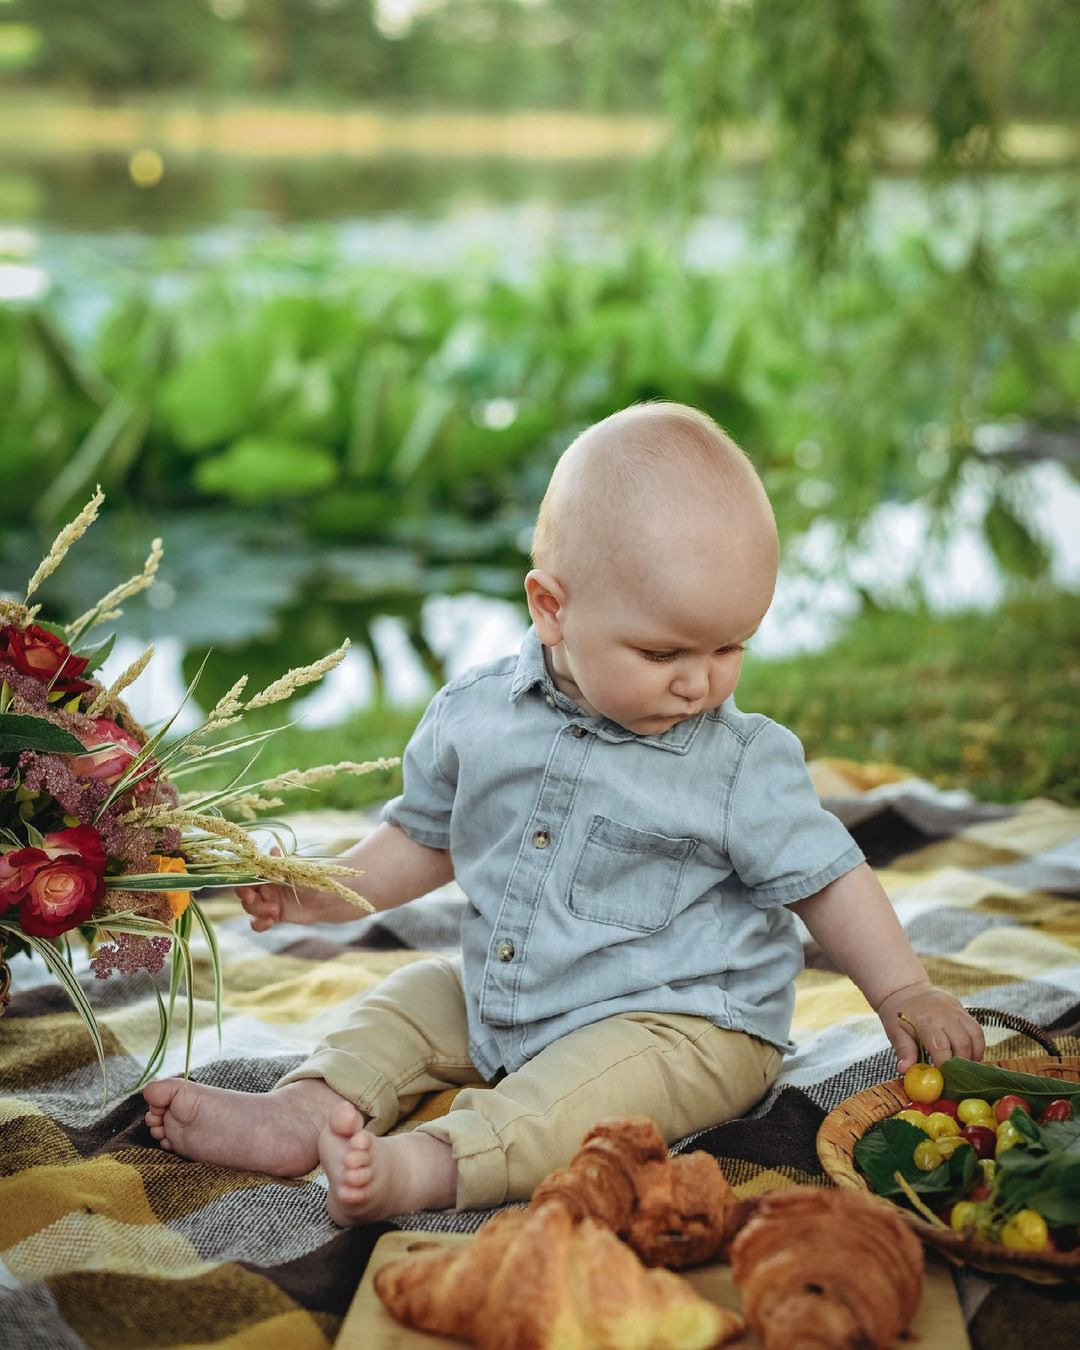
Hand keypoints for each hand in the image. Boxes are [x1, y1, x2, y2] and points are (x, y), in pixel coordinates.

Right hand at [235, 847, 363, 930]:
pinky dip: (260, 924)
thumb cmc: (309, 877)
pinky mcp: (274, 916)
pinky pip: (259, 923)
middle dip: (246, 897)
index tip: (244, 883)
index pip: (247, 877)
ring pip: (251, 909)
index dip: (242, 881)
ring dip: (258, 910)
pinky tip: (270, 921)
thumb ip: (282, 863)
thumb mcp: (295, 869)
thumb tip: (272, 849)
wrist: (324, 894)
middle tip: (252, 897)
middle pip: (245, 895)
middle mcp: (263, 889)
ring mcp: (267, 903)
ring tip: (274, 909)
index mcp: (265, 875)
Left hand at [876, 982, 984, 1070]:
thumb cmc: (898, 1013)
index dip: (944, 1065)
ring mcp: (956, 1011)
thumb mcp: (895, 1031)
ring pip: (975, 1036)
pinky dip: (978, 1046)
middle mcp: (945, 1014)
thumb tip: (905, 1070)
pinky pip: (977, 1030)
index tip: (942, 1079)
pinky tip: (969, 1057)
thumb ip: (903, 1050)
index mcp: (926, 1020)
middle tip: (954, 1077)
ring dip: (974, 1056)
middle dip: (961, 1065)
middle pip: (963, 1043)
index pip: (941, 1047)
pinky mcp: (963, 1010)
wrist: (906, 989)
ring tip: (964, 1069)